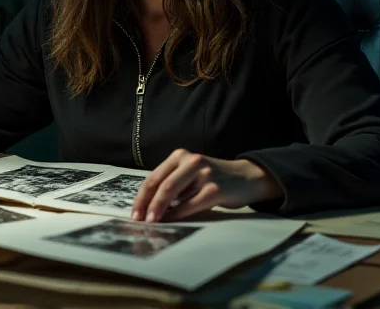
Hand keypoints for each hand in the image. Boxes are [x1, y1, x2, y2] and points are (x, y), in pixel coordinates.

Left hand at [130, 149, 282, 222]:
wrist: (246, 178)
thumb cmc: (213, 179)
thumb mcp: (190, 174)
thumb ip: (171, 184)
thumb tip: (147, 207)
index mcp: (180, 156)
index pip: (154, 177)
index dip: (141, 197)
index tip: (134, 213)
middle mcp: (191, 161)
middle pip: (162, 185)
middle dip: (147, 205)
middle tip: (140, 221)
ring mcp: (204, 173)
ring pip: (173, 194)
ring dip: (160, 211)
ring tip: (153, 223)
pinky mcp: (215, 188)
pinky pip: (190, 204)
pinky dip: (178, 214)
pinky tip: (172, 221)